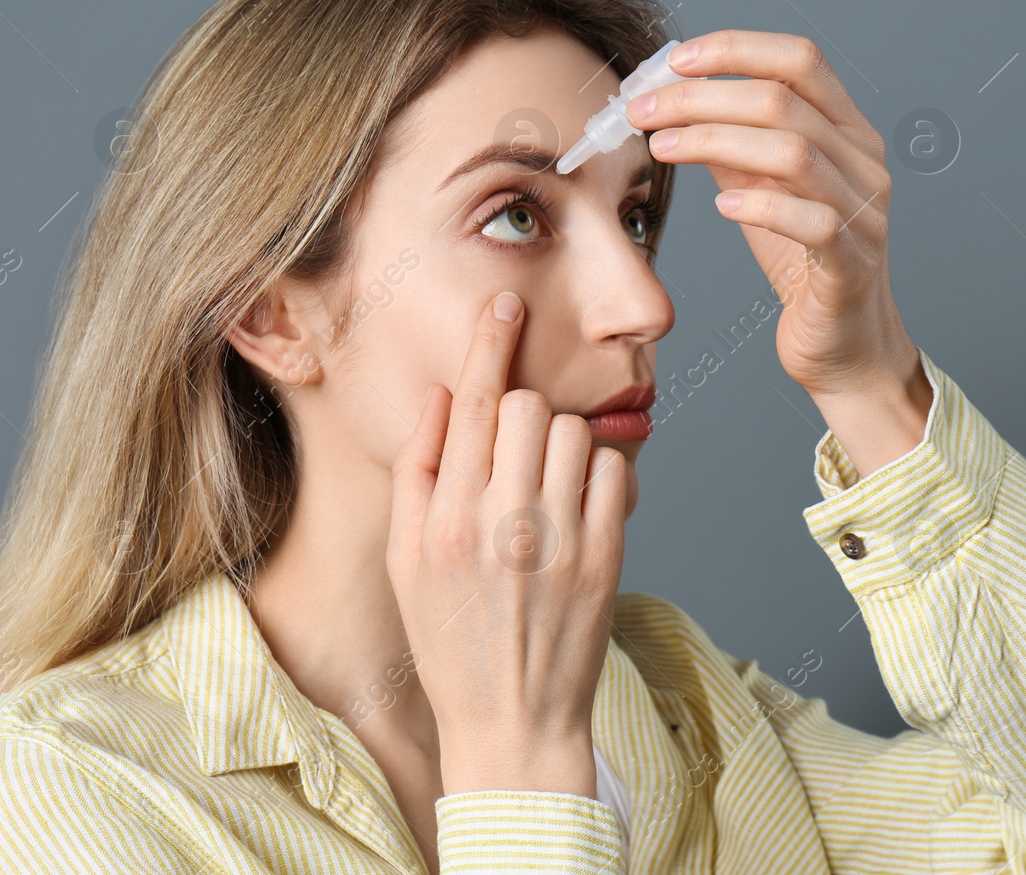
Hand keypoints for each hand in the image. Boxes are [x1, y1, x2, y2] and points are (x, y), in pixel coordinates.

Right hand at [385, 290, 627, 797]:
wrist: (512, 722)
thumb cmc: (451, 639)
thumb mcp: (407, 562)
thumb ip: (418, 475)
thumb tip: (440, 397)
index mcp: (446, 518)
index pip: (472, 404)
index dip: (490, 344)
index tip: (507, 304)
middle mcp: (504, 521)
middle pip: (529, 408)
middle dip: (524, 413)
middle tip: (518, 450)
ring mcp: (561, 539)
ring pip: (578, 432)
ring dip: (565, 443)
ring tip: (547, 486)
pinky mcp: (608, 556)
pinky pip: (618, 472)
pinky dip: (603, 474)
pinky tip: (581, 505)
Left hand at [633, 29, 918, 399]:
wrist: (844, 346)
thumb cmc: (804, 265)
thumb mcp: (765, 191)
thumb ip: (734, 145)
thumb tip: (675, 100)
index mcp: (849, 131)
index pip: (800, 59)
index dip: (736, 49)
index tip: (674, 60)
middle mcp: (865, 162)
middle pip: (783, 101)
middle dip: (702, 97)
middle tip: (643, 110)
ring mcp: (865, 212)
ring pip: (795, 152)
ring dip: (716, 141)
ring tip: (663, 148)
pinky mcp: (853, 263)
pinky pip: (813, 221)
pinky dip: (762, 205)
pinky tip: (721, 205)